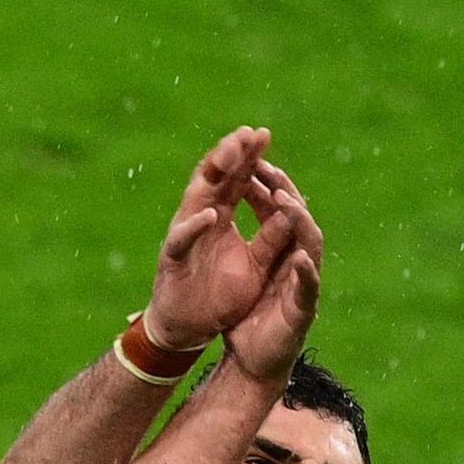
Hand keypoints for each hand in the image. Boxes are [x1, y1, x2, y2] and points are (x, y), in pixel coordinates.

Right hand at [145, 128, 308, 350]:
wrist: (188, 330)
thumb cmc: (218, 296)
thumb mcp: (256, 265)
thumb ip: (271, 238)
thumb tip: (292, 212)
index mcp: (220, 219)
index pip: (236, 181)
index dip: (249, 159)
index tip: (263, 136)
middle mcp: (200, 221)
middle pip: (216, 180)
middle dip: (232, 156)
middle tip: (248, 132)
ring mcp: (185, 238)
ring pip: (197, 199)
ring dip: (213, 177)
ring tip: (230, 155)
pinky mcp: (172, 261)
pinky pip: (182, 240)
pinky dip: (195, 228)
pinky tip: (211, 216)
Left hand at [222, 161, 323, 383]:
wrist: (250, 365)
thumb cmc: (249, 320)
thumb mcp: (243, 275)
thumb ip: (248, 245)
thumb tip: (233, 206)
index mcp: (280, 251)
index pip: (277, 208)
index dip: (266, 183)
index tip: (251, 159)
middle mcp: (297, 261)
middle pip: (297, 218)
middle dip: (284, 190)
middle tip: (267, 167)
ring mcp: (303, 285)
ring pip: (309, 245)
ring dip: (298, 222)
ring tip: (284, 201)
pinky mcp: (303, 311)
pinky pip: (308, 288)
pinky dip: (306, 273)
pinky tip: (300, 258)